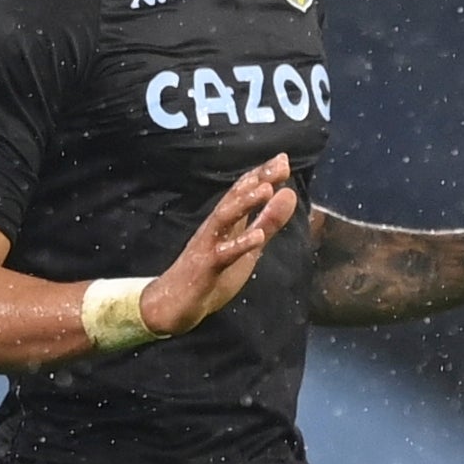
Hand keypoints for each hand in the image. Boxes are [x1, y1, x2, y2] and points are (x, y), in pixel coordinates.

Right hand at [141, 155, 298, 334]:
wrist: (174, 304)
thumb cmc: (212, 273)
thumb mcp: (249, 247)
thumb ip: (268, 222)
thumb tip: (289, 193)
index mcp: (228, 222)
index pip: (244, 192)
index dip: (263, 175)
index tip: (283, 159)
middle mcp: (216, 228)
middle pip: (235, 198)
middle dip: (257, 180)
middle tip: (280, 165)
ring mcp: (209, 246)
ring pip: (225, 219)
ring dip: (244, 203)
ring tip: (266, 189)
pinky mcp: (205, 268)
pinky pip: (222, 255)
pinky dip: (239, 245)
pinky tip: (257, 237)